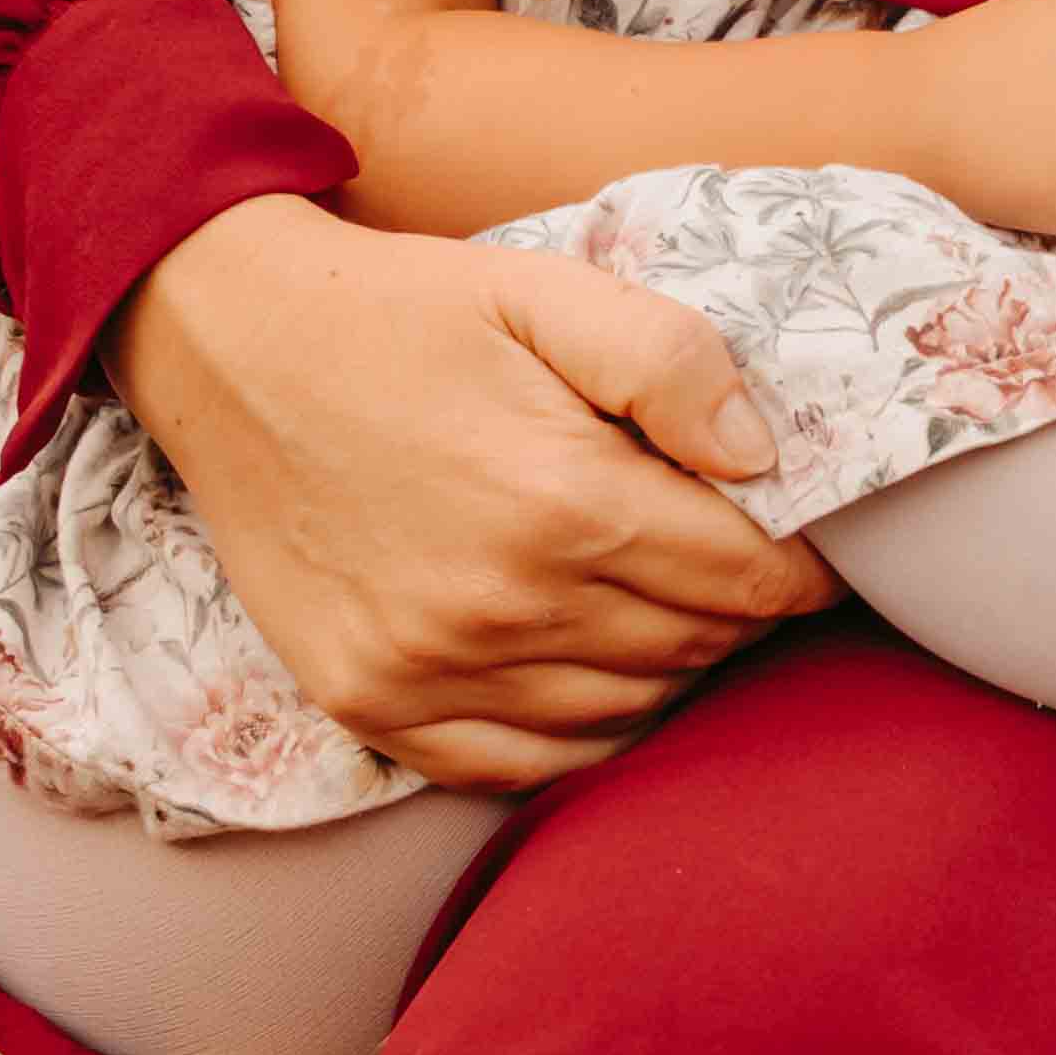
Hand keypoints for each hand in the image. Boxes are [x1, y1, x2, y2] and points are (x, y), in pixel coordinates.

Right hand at [111, 195, 832, 787]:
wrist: (230, 347)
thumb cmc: (406, 312)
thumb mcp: (547, 292)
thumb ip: (670, 364)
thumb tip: (765, 459)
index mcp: (560, 500)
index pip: (747, 576)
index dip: (806, 566)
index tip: (825, 550)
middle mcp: (499, 605)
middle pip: (694, 646)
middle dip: (746, 609)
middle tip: (753, 566)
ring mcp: (428, 669)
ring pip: (624, 708)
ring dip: (675, 666)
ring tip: (684, 608)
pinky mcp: (370, 704)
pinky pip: (523, 763)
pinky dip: (587, 730)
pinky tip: (604, 674)